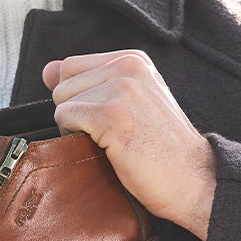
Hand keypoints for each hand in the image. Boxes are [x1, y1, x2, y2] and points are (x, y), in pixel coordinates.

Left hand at [43, 50, 218, 239]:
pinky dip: (75, 137)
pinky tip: (106, 148)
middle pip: (62, 84)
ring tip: (110, 142)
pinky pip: (65, 117)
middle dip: (75, 113)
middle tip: (108, 135)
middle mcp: (128, 66)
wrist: (193, 180)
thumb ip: (90, 82)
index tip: (106, 118)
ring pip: (61, 101)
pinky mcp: (112, 114)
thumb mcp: (130, 102)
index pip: (71, 66)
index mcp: (133, 60)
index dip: (78, 97)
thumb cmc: (160, 149)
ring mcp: (121, 88)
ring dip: (75, 127)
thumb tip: (47, 69)